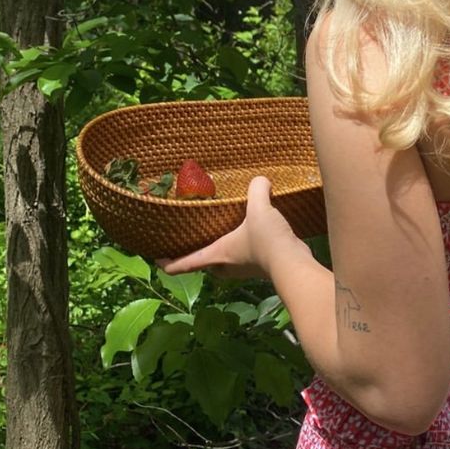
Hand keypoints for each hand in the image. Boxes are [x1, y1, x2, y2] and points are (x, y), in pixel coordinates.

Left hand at [158, 176, 308, 280]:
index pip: (183, 265)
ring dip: (223, 251)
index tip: (156, 259)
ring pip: (226, 262)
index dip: (167, 263)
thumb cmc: (265, 240)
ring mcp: (244, 268)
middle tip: (193, 240)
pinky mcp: (261, 266)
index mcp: (216, 255)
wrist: (293, 264)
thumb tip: (260, 180)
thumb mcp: (258, 208)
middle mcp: (226, 265)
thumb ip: (256, 190)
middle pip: (205, 264)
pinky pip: (245, 257)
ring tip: (223, 231)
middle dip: (198, 255)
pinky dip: (244, 248)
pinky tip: (254, 233)